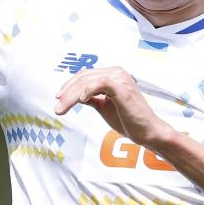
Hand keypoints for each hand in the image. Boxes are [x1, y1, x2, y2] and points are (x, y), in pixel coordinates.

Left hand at [54, 66, 170, 149]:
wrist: (146, 132)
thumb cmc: (127, 120)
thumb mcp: (103, 106)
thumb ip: (91, 98)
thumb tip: (75, 96)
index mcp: (113, 75)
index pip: (85, 75)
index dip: (69, 85)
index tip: (58, 98)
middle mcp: (117, 72)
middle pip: (84, 77)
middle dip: (67, 93)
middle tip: (57, 108)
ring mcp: (121, 78)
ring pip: (87, 81)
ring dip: (71, 96)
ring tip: (61, 109)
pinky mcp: (123, 87)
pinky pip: (100, 83)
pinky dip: (87, 91)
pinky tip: (81, 101)